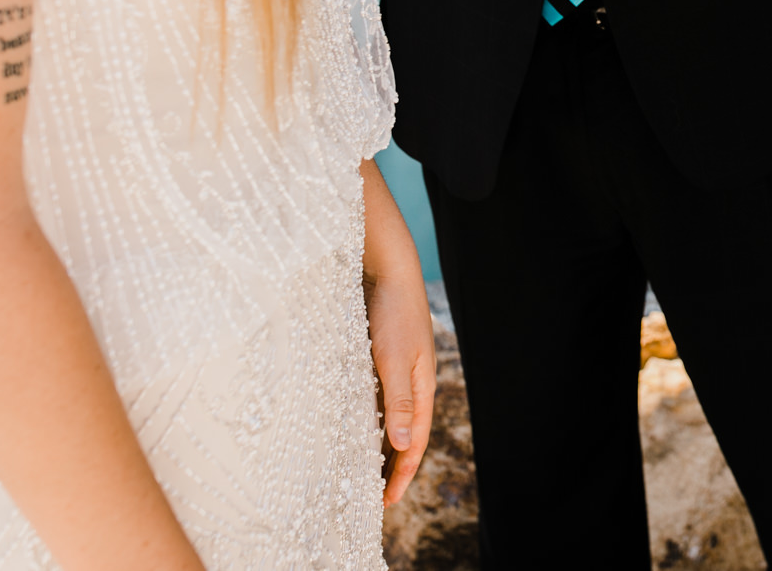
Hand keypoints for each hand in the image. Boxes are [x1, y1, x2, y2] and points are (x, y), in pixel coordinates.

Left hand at [366, 265, 435, 504]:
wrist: (386, 268)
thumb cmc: (392, 313)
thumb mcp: (394, 360)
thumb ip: (399, 403)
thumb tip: (405, 447)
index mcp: (421, 387)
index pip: (415, 442)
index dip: (402, 473)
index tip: (386, 502)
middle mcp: (411, 382)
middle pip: (404, 434)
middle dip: (391, 466)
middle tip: (374, 496)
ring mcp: (397, 370)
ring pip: (388, 418)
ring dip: (378, 444)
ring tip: (362, 470)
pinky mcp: (380, 358)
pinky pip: (375, 399)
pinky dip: (366, 419)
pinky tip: (350, 427)